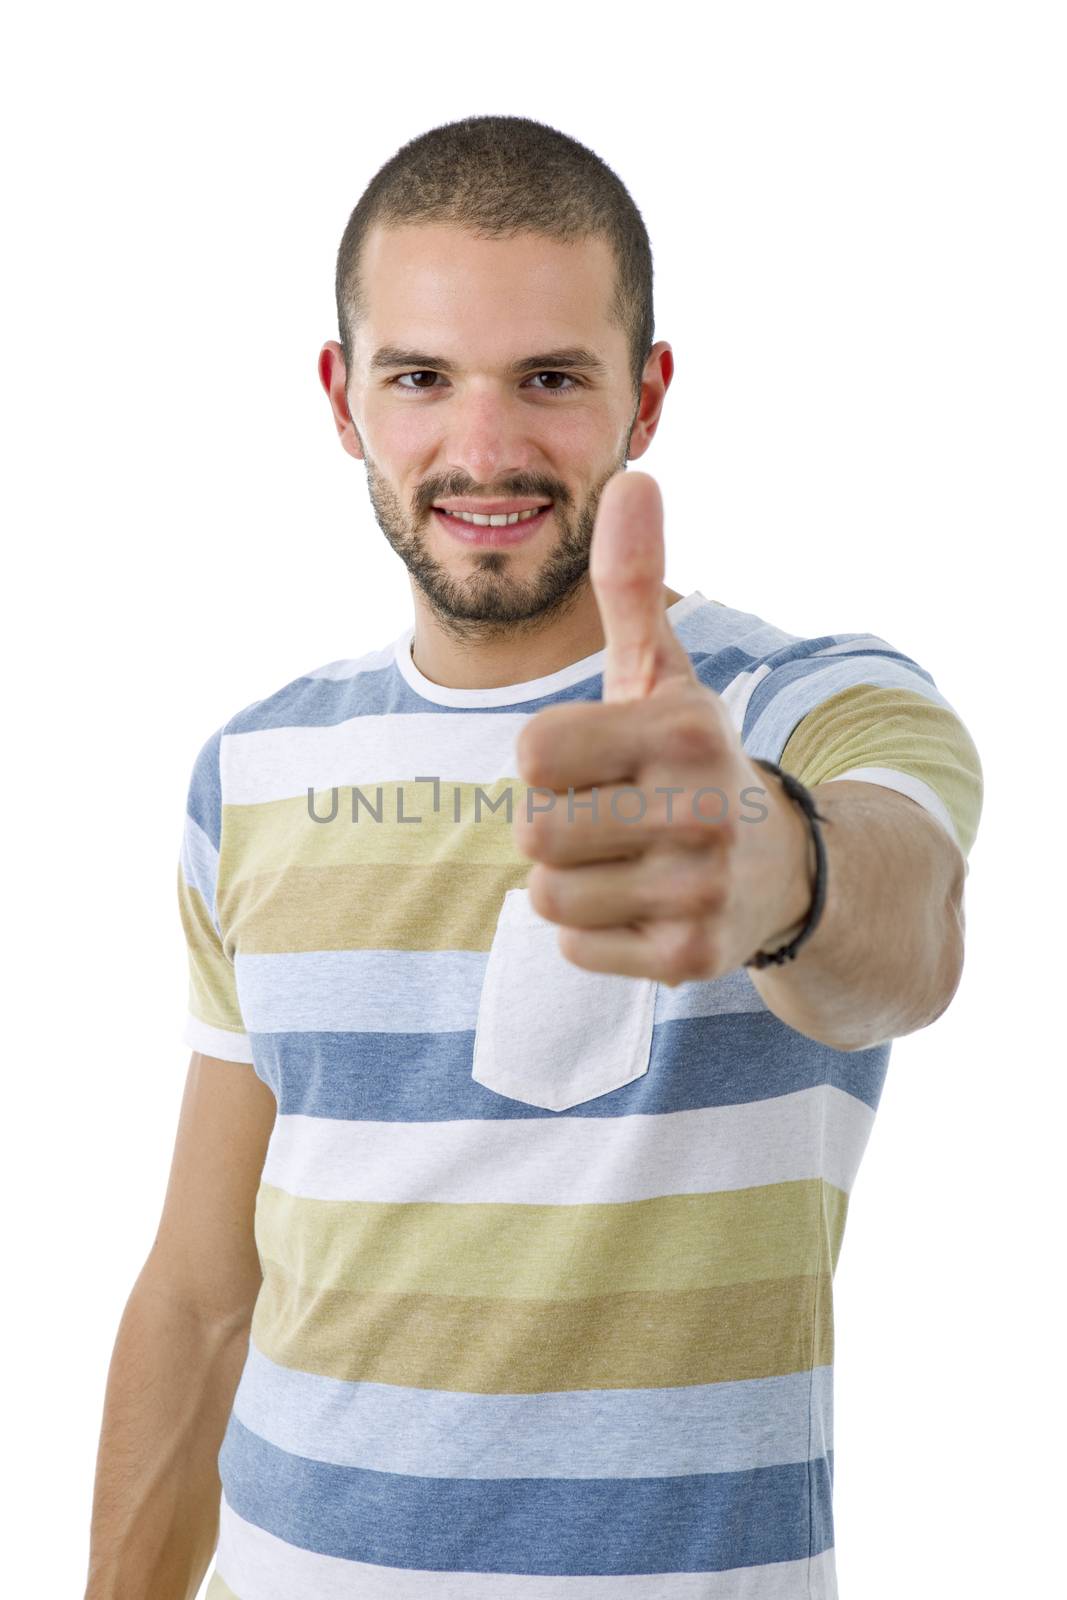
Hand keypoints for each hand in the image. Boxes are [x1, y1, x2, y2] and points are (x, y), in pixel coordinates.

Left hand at [513, 471, 814, 984]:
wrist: (786, 868)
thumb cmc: (691, 761)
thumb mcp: (664, 674)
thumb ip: (632, 584)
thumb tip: (634, 476)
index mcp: (685, 728)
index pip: (531, 754)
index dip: (550, 762)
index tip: (602, 764)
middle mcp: (702, 807)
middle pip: (533, 831)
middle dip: (557, 827)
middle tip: (614, 820)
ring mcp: (701, 888)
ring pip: (547, 897)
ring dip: (573, 883)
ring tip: (630, 863)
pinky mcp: (691, 957)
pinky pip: (575, 948)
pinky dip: (596, 933)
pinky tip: (646, 904)